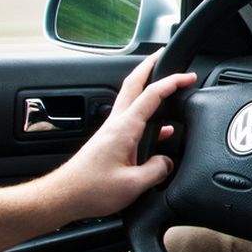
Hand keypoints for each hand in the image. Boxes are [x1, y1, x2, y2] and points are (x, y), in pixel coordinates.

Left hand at [45, 52, 195, 220]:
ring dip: (147, 86)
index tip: (188, 77)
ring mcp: (111, 131)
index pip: (152, 94)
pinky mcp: (110, 141)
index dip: (172, 82)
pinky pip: (132, 119)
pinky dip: (148, 113)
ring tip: (164, 83)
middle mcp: (116, 123)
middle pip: (133, 83)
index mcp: (124, 128)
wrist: (63, 196)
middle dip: (149, 65)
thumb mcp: (133, 185)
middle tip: (163, 54)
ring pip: (131, 98)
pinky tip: (162, 128)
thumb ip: (157, 170)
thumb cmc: (90, 190)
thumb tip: (168, 162)